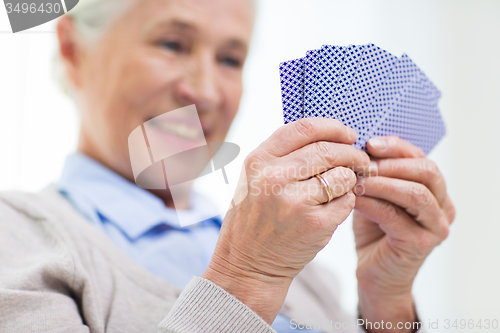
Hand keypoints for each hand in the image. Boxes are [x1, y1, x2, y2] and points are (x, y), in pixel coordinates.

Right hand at [202, 118, 369, 322]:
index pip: (304, 128)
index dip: (333, 127)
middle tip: (360, 161)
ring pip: (342, 175)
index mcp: (259, 161)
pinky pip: (346, 201)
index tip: (348, 134)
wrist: (248, 265)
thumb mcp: (254, 180)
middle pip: (328, 150)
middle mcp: (274, 177)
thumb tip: (329, 137)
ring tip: (342, 188)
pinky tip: (334, 209)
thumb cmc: (254, 220)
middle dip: (351, 153)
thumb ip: (283, 157)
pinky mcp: (315, 223)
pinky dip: (347, 202)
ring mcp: (295, 201)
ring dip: (349, 179)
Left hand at [354, 136, 455, 331]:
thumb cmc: (374, 233)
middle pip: (427, 171)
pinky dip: (372, 203)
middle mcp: (443, 207)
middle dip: (392, 163)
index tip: (369, 143)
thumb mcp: (377, 197)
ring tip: (357, 179)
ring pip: (416, 193)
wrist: (376, 275)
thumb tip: (357, 149)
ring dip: (382, 182)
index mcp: (435, 191)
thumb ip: (376, 176)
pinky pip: (394, 215)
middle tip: (363, 162)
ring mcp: (435, 227)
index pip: (421, 158)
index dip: (395, 147)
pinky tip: (353, 198)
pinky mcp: (420, 244)